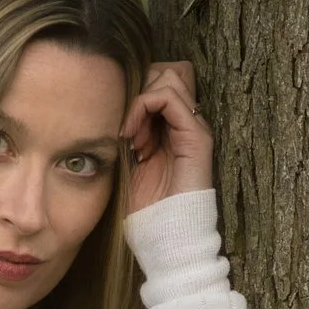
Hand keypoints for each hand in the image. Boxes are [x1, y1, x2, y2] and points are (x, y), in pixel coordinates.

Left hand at [124, 59, 214, 213]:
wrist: (167, 236)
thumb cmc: (146, 208)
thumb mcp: (129, 163)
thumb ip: (128, 134)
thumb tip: (111, 111)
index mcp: (172, 130)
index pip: (157, 83)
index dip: (135, 96)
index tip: (121, 132)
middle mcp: (186, 124)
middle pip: (164, 72)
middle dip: (138, 93)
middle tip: (127, 131)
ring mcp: (194, 128)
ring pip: (168, 77)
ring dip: (140, 101)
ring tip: (132, 135)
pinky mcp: (197, 136)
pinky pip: (169, 96)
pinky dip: (144, 107)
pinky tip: (134, 136)